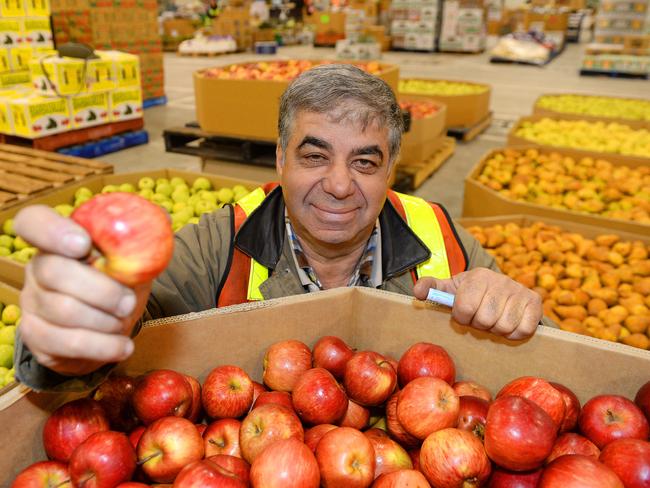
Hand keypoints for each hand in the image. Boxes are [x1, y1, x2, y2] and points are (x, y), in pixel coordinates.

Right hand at [15, 205, 150, 375]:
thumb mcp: (132, 260)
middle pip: (53, 271)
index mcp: (58, 241)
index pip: (34, 222)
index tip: (83, 244)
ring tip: (124, 321)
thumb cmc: (118, 286)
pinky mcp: (37, 336)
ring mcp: (33, 303)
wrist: (105, 331)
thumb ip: (142, 240)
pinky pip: (68, 342)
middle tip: (128, 303)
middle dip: (101, 290)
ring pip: (63, 310)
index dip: (53, 230)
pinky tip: (123, 346)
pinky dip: (104, 346)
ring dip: (105, 320)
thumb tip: (163, 217)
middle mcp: (38, 268)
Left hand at [413, 268, 541, 339]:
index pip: (465, 308)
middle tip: (480, 318)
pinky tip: (508, 323)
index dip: (462, 318)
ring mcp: (520, 290)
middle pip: (485, 320)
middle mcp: (501, 280)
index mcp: (478, 276)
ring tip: (493, 320)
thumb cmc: (471, 293)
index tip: (465, 314)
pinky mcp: (535, 302)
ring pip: (503, 326)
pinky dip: (513, 333)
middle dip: (480, 325)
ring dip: (496, 330)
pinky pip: (522, 330)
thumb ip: (431, 288)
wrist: (502, 290)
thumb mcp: (450, 289)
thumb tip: (417, 292)